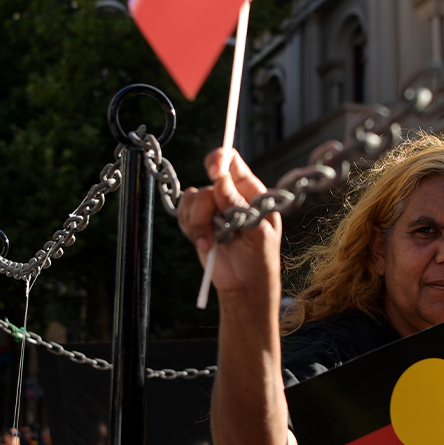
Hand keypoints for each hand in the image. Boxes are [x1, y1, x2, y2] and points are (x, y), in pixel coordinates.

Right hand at [175, 148, 281, 298]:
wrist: (244, 284)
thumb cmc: (260, 258)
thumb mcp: (257, 233)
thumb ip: (239, 207)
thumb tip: (221, 181)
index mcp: (249, 190)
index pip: (231, 160)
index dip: (219, 159)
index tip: (213, 174)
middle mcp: (228, 195)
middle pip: (206, 185)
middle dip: (205, 209)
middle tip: (218, 230)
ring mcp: (211, 208)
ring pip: (191, 199)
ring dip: (197, 223)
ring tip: (212, 242)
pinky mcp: (198, 222)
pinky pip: (183, 214)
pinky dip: (190, 229)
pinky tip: (205, 243)